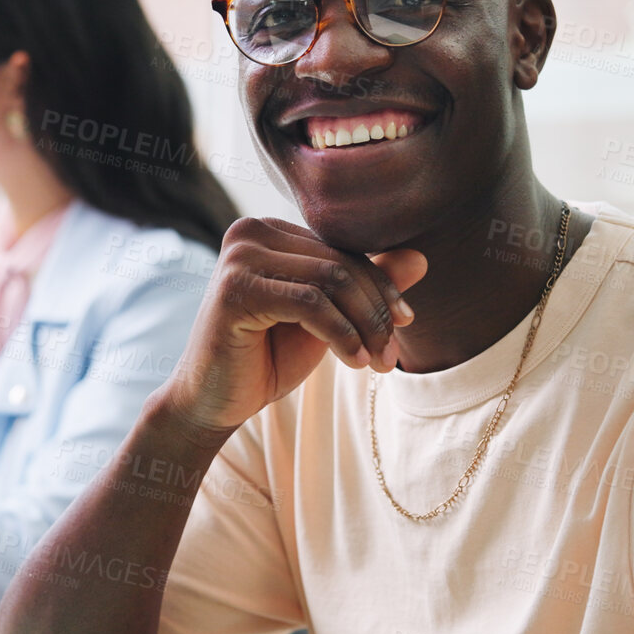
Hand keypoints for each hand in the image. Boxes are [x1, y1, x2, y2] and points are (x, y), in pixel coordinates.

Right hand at [160, 217, 427, 438]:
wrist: (212, 402)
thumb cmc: (267, 358)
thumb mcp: (327, 320)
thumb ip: (365, 287)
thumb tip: (421, 258)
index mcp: (271, 232)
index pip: (343, 250)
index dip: (382, 286)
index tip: (406, 323)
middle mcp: (251, 232)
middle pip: (340, 263)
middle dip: (376, 312)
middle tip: (391, 356)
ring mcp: (239, 257)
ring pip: (331, 280)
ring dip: (365, 326)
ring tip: (376, 363)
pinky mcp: (235, 288)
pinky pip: (311, 303)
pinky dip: (342, 334)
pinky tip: (354, 361)